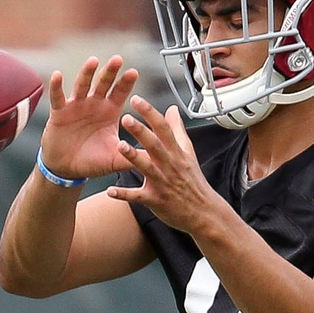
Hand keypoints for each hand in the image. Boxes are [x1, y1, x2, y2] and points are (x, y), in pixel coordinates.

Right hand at [39, 55, 138, 179]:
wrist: (67, 169)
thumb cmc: (92, 161)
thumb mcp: (114, 160)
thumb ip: (131, 157)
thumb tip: (153, 159)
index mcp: (110, 112)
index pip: (120, 93)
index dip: (125, 83)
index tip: (133, 72)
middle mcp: (94, 104)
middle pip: (103, 83)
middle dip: (110, 72)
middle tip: (118, 60)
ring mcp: (76, 106)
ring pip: (82, 85)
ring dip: (87, 73)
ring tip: (93, 61)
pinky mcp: (59, 112)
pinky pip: (58, 97)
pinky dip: (57, 86)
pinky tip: (57, 75)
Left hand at [106, 97, 220, 234]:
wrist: (203, 212)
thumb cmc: (193, 182)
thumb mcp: (188, 153)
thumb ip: (178, 130)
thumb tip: (172, 110)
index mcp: (176, 152)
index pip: (164, 128)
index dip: (151, 113)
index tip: (137, 100)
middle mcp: (170, 165)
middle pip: (155, 145)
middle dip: (141, 131)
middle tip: (126, 118)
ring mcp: (162, 183)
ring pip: (147, 168)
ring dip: (133, 157)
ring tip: (119, 146)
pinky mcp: (155, 200)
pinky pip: (138, 197)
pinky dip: (124, 194)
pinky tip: (110, 191)